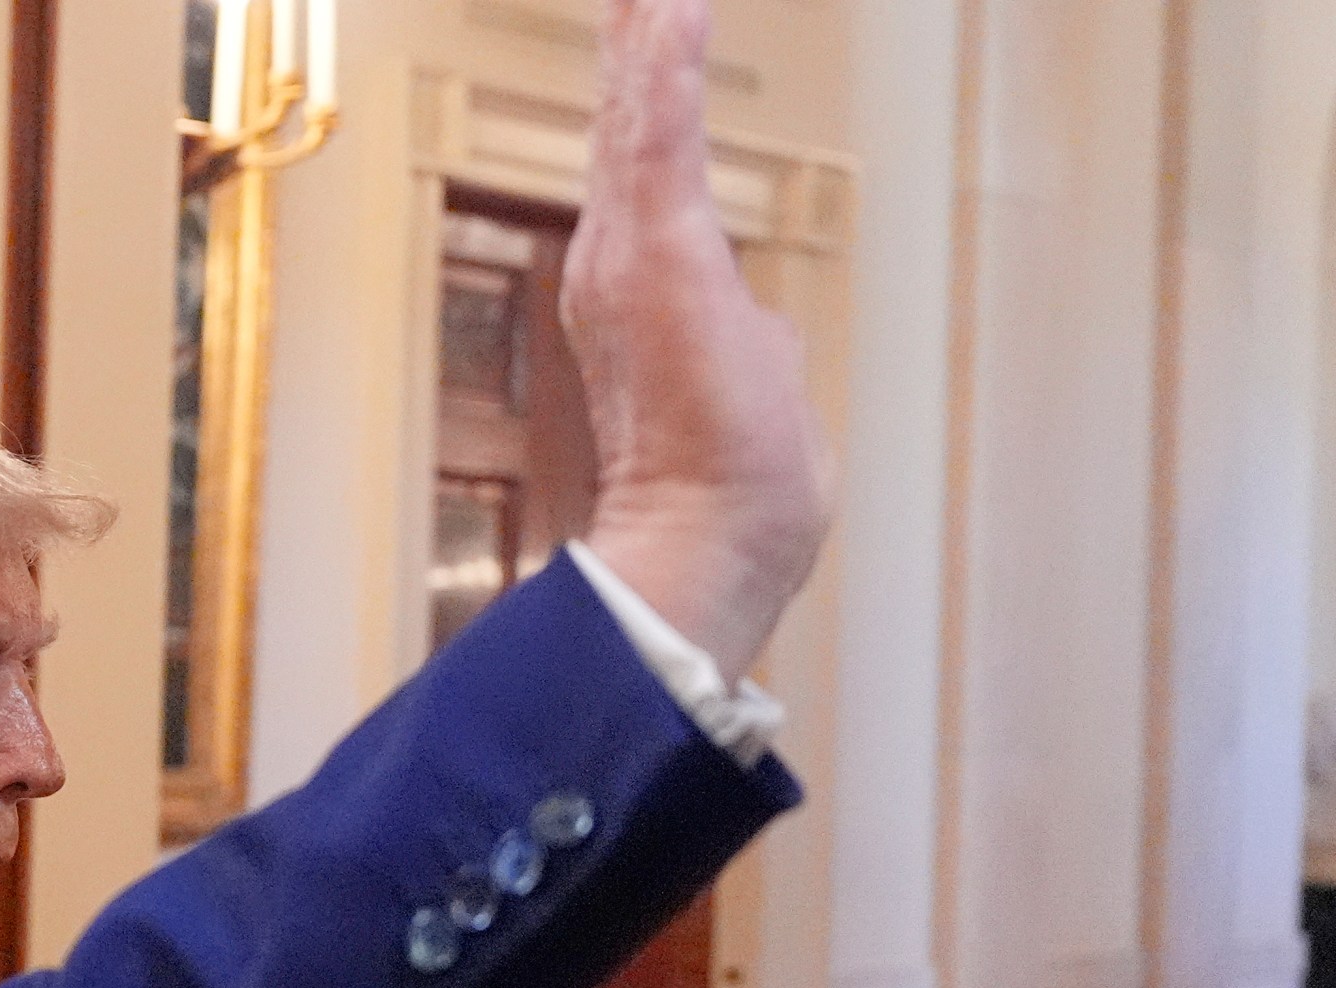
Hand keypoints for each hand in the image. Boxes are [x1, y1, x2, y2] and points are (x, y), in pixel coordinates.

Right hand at [566, 0, 829, 678]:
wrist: (707, 540)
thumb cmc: (730, 487)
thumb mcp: (747, 387)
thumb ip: (750, 343)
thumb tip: (768, 335)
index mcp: (634, 287)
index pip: (638, 161)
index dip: (642, 84)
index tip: (649, 16)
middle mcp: (613, 260)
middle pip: (623, 116)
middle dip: (634, 31)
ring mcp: (629, 252)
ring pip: (635, 110)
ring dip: (645, 28)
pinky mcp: (660, 253)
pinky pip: (661, 134)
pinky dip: (664, 62)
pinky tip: (672, 2)